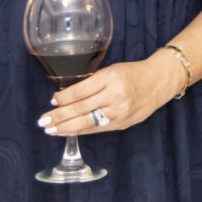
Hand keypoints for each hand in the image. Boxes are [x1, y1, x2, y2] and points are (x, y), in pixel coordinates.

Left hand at [38, 53, 180, 136]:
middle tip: (43, 120)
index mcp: (111, 77)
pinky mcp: (122, 123)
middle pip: (81, 108)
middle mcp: (116, 95)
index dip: (64, 98)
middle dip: (59, 116)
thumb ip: (92, 83)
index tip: (52, 100)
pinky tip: (68, 131)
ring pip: (87, 122)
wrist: (159, 82)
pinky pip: (97, 128)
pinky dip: (80, 130)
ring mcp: (120, 111)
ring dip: (66, 127)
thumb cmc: (133, 74)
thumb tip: (66, 96)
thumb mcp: (112, 70)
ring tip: (51, 129)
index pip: (81, 90)